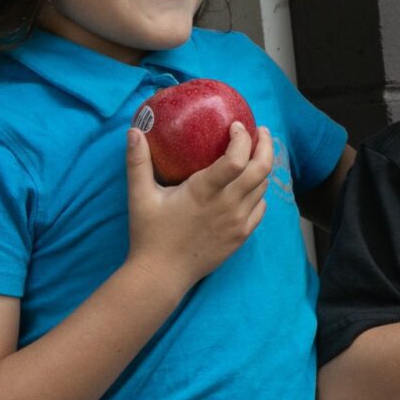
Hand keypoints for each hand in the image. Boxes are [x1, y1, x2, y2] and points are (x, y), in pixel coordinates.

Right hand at [124, 122, 274, 291]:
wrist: (162, 274)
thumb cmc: (149, 234)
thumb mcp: (139, 195)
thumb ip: (138, 162)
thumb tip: (134, 131)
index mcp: (204, 191)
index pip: (237, 158)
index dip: (243, 138)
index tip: (238, 125)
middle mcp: (227, 205)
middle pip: (261, 169)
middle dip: (266, 145)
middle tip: (261, 132)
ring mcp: (238, 222)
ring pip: (263, 188)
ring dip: (262, 167)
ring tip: (256, 154)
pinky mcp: (242, 235)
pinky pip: (260, 208)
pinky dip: (259, 192)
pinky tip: (250, 186)